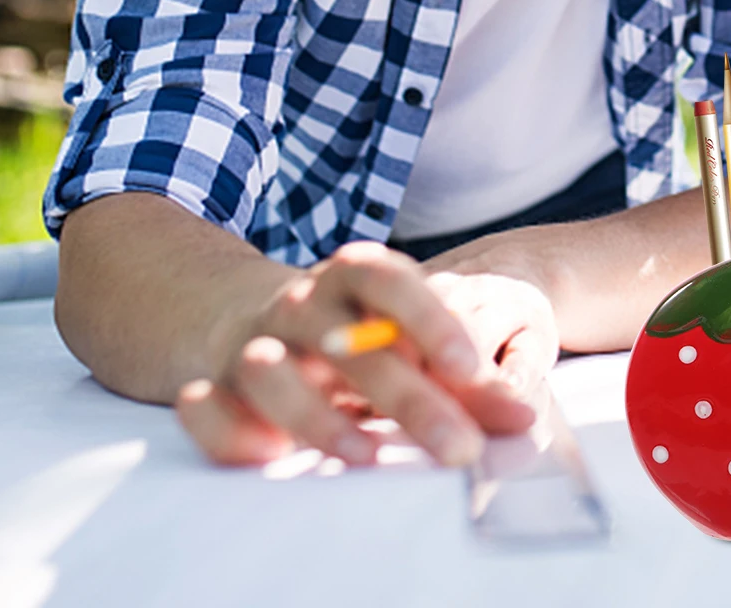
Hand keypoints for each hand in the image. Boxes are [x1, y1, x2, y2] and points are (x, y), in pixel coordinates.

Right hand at [174, 242, 554, 467]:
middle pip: (354, 346)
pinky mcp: (213, 384)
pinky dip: (227, 429)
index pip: (395, 284)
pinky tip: (266, 454)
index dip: (432, 321)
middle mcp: (304, 303)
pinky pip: (207, 407)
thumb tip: (522, 418)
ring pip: (275, 371)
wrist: (243, 312)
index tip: (473, 368)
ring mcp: (256, 341)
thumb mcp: (405, 336)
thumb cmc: (349, 329)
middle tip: (459, 447)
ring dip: (318, 414)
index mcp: (355, 276)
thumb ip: (464, 377)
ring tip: (364, 453)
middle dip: (408, 398)